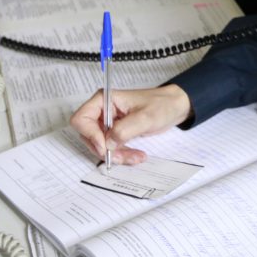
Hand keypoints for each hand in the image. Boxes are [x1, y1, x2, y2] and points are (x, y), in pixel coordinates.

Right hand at [69, 84, 191, 164]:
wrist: (175, 107)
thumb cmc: (162, 105)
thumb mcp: (145, 117)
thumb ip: (123, 130)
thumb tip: (107, 144)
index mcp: (104, 99)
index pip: (81, 119)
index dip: (90, 135)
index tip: (105, 147)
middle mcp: (102, 110)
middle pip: (88, 136)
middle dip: (105, 150)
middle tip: (123, 157)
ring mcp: (108, 122)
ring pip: (100, 146)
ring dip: (116, 155)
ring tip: (136, 157)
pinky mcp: (115, 132)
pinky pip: (111, 148)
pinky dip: (122, 155)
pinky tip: (137, 156)